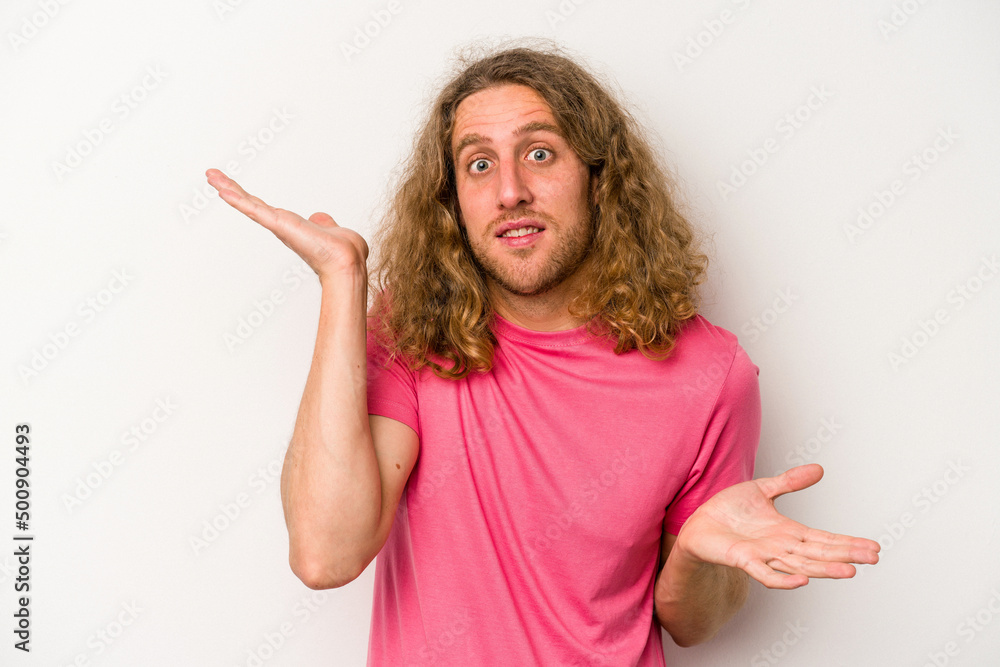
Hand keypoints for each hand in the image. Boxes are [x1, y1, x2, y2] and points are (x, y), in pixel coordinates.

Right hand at [205, 169, 368, 278]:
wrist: (347, 260)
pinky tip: (223, 191)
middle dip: (230, 188)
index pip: (263, 207)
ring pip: (249, 204)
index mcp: (291, 225)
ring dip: (229, 189)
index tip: (231, 187)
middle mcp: (281, 226)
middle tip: (211, 175)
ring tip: (211, 176)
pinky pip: (256, 210)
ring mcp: (279, 226)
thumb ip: (323, 223)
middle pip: (250, 203)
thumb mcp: (331, 229)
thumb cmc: (343, 252)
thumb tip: (320, 219)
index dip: (247, 197)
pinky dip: (239, 200)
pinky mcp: (279, 225)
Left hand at [671, 464, 879, 588]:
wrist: (697, 524)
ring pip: (798, 566)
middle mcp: (779, 547)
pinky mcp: (741, 559)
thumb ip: (790, 482)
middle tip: (873, 558)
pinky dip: (782, 579)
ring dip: (823, 570)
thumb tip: (819, 469)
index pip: (824, 539)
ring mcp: (762, 555)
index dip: (847, 543)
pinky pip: (764, 572)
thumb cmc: (728, 512)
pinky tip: (802, 581)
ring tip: (849, 572)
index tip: (873, 548)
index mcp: (787, 532)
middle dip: (845, 556)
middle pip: (818, 554)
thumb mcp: (762, 489)